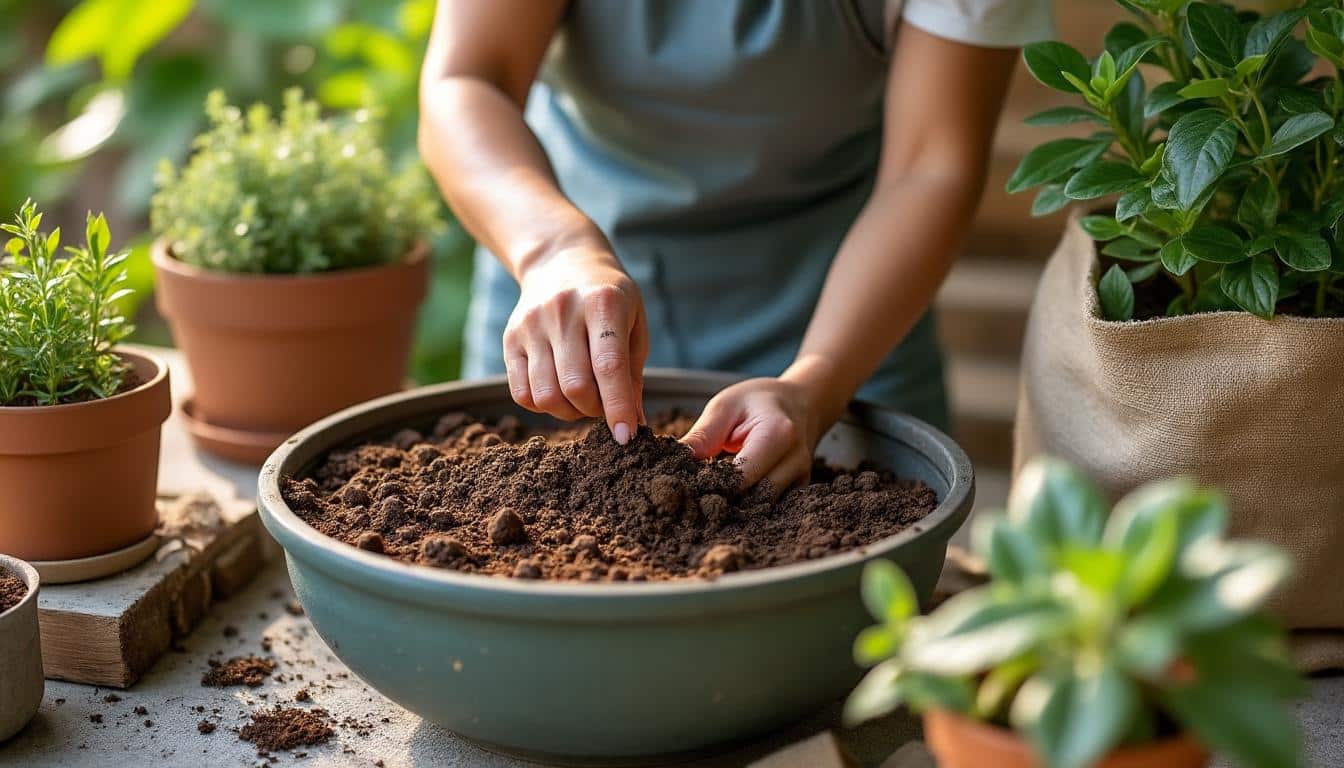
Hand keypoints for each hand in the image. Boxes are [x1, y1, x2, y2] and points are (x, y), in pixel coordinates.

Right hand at [504, 243, 648, 442]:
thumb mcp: (634, 323)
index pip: (609, 367)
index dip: (618, 407)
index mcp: (602, 303)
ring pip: (546, 395)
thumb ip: (633, 373)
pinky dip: (543, 406)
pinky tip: (559, 393)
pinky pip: (521, 393)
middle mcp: (563, 311)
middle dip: (595, 410)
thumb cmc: (609, 298)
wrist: (562, 260)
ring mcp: (531, 325)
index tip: (626, 435)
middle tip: (605, 406)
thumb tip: (635, 423)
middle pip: (575, 386)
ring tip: (583, 400)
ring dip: (569, 412)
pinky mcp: (510, 339)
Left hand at [681, 371, 840, 496]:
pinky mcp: (798, 491)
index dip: (712, 486)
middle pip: (754, 498)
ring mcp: (801, 479)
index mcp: (778, 434)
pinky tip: (732, 498)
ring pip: (762, 509)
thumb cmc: (758, 402)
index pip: (742, 477)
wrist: (800, 404)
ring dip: (736, 506)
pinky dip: (749, 507)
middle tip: (694, 499)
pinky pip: (771, 508)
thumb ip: (704, 434)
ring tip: (711, 498)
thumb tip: (677, 460)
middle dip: (723, 501)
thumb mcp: (725, 406)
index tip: (688, 487)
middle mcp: (795, 460)